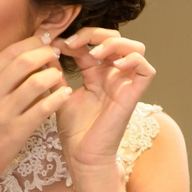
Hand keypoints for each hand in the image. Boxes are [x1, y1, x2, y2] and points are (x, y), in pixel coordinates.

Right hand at [0, 37, 69, 186]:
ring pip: (37, 82)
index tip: (46, 41)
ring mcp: (2, 112)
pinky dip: (59, 98)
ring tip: (60, 76)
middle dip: (46, 54)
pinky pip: (43, 108)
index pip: (11, 51)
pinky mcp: (15, 131)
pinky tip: (65, 95)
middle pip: (25, 61)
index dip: (34, 42)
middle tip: (57, 54)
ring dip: (54, 75)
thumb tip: (24, 55)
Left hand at [52, 27, 154, 178]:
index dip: (76, 38)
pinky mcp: (134, 96)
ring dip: (114, 43)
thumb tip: (44, 50)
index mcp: (96, 75)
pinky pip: (146, 70)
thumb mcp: (59, 95)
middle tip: (71, 43)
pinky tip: (113, 65)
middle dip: (94, 34)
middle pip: (115, 39)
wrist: (82, 157)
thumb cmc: (73, 132)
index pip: (92, 44)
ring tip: (93, 52)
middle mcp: (113, 76)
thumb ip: (55, 73)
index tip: (54, 44)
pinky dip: (133, 60)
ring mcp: (125, 85)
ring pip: (135, 48)